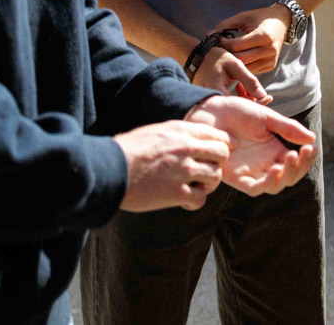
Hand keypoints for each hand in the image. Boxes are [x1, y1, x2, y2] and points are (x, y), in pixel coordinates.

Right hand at [114, 119, 233, 212]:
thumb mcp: (155, 131)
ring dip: (207, 185)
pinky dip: (194, 202)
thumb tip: (190, 139)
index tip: (217, 155)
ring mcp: (184, 170)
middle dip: (216, 164)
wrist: (111, 170)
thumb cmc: (127, 151)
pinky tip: (184, 201)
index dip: (221, 145)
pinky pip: (201, 199)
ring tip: (194, 188)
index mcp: (181, 131)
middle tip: (204, 173)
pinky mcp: (178, 192)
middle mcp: (187, 148)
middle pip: (222, 154)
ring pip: (216, 177)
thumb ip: (177, 134)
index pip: (217, 135)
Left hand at [186, 95, 316, 195]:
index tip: (311, 147)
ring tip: (291, 158)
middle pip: (287, 177)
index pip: (295, 163)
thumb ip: (287, 128)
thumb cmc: (236, 112)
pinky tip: (275, 170)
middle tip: (302, 152)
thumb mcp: (266, 118)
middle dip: (299, 168)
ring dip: (286, 175)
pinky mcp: (235, 178)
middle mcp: (263, 165)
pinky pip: (254, 188)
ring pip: (273, 186)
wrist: (210, 111)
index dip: (306, 159)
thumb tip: (311, 139)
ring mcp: (249, 172)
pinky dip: (267, 183)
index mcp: (272, 151)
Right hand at [194, 43, 271, 103]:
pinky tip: (238, 86)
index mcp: (218, 93)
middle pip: (237, 108)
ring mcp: (210, 101)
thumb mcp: (235, 65)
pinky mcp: (211, 100)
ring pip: (233, 105)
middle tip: (263, 93)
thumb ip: (249, 80)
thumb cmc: (215, 57)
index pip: (241, 106)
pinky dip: (236, 96)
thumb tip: (263, 95)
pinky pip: (227, 102)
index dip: (257, 103)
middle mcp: (211, 101)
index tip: (269, 97)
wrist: (196, 55)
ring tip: (245, 85)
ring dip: (243, 98)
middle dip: (251, 100)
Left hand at [215, 6, 290, 75]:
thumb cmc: (261, 17)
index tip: (217, 40)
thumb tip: (208, 35)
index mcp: (263, 35)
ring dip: (233, 63)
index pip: (237, 46)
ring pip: (245, 68)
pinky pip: (251, 70)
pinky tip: (235, 60)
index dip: (224, 44)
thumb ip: (226, 24)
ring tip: (225, 55)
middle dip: (226, 55)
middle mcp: (269, 49)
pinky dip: (242, 66)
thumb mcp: (244, 16)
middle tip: (218, 50)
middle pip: (240, 59)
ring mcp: (271, 59)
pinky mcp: (270, 66)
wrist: (282, 22)